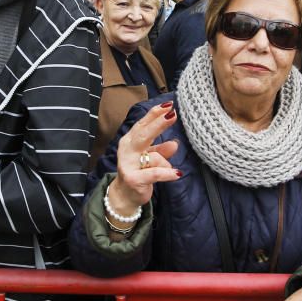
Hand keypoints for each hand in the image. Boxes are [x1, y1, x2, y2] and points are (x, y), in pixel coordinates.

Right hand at [106, 102, 179, 218]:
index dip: (155, 114)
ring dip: (165, 163)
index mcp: (130, 141)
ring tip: (167, 170)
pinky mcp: (134, 179)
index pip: (142, 124)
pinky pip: (155, 173)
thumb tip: (175, 143)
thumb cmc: (139, 171)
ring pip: (154, 157)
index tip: (169, 105)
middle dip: (159, 123)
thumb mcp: (151, 158)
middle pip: (144, 134)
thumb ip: (161, 149)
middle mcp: (127, 150)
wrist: (125, 195)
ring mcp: (128, 164)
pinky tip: (176, 173)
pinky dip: (167, 173)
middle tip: (173, 114)